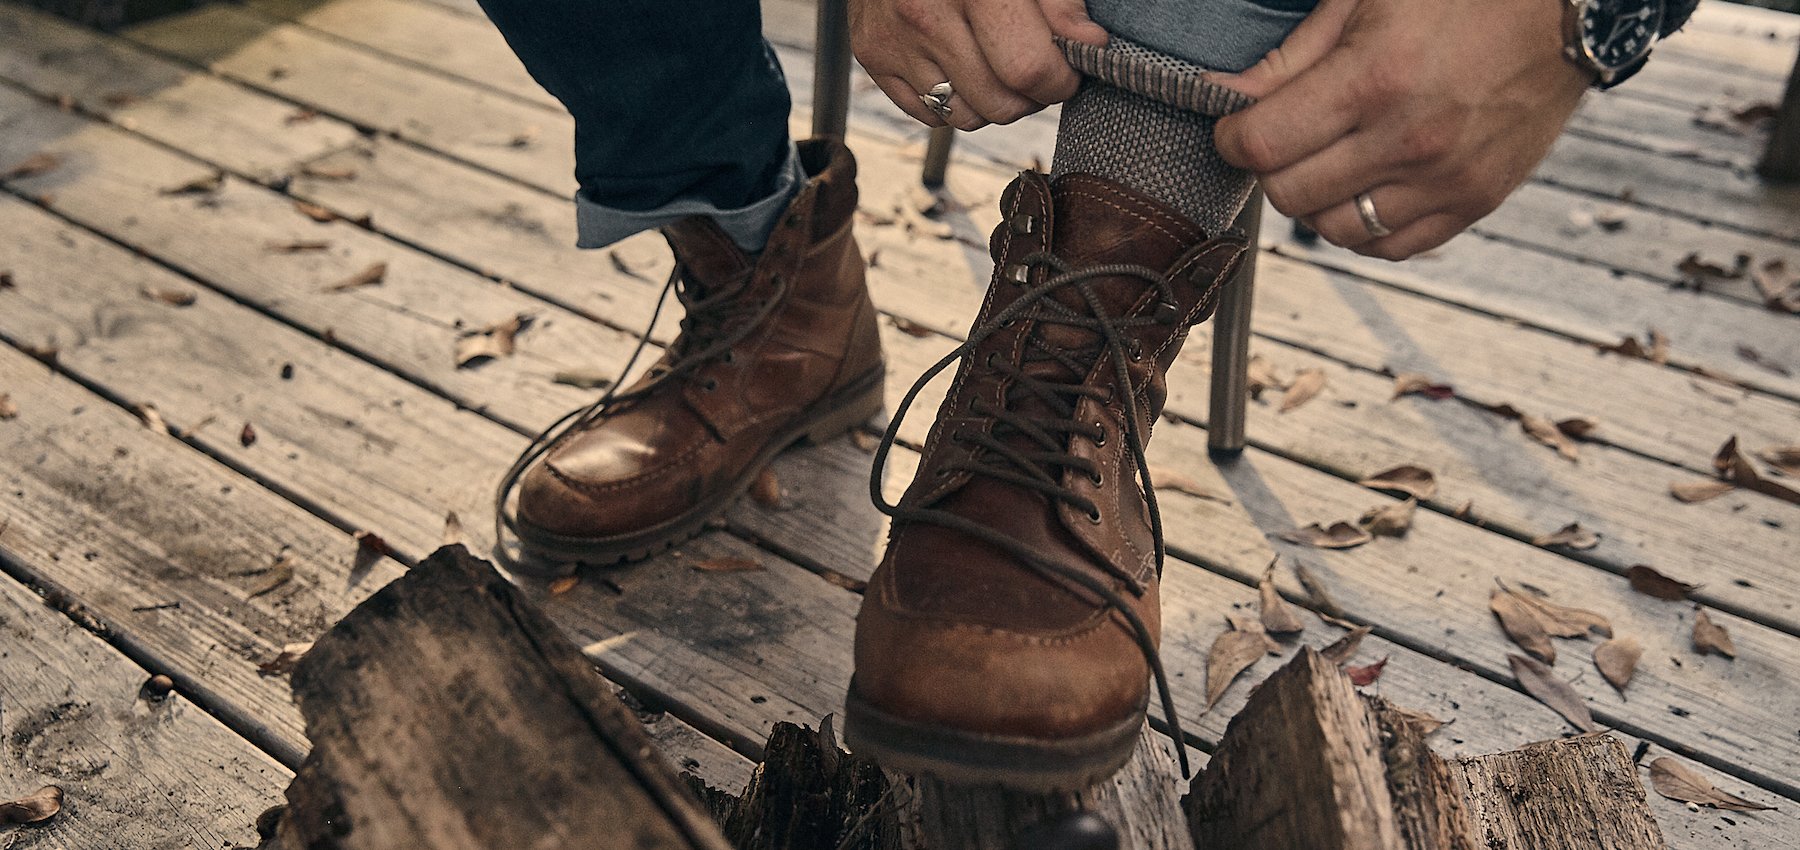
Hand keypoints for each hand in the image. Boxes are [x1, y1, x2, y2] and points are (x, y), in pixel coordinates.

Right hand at [851, 0, 1107, 130]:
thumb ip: (1059, 0)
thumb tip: (1089, 45)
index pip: (1027, 69)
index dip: (1060, 78)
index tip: (1068, 67)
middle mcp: (926, 16)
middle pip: (999, 103)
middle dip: (1031, 96)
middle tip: (1035, 66)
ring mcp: (894, 40)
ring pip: (965, 117)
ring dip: (993, 102)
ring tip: (998, 64)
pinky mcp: (872, 55)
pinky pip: (928, 114)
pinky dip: (954, 100)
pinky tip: (961, 63)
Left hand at [1211, 0, 1592, 259]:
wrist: (1566, 11)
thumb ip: (1290, 58)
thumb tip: (1227, 98)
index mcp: (1376, 79)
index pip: (1263, 145)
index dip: (1233, 138)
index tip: (1237, 126)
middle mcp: (1411, 139)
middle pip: (1291, 194)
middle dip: (1271, 167)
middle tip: (1285, 138)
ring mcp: (1447, 179)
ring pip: (1335, 229)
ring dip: (1316, 201)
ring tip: (1328, 162)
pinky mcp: (1476, 201)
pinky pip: (1391, 246)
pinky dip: (1364, 226)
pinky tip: (1365, 187)